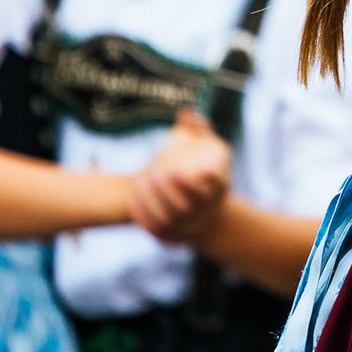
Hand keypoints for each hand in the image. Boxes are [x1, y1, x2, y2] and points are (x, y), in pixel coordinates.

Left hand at [130, 110, 232, 244]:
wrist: (210, 221)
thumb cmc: (208, 179)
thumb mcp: (214, 155)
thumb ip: (201, 133)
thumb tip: (185, 114)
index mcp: (217, 191)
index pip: (208, 190)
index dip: (190, 183)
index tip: (173, 171)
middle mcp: (204, 212)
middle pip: (184, 206)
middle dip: (166, 191)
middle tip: (154, 173)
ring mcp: (188, 227)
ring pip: (168, 219)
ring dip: (152, 202)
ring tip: (142, 182)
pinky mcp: (172, 237)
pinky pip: (155, 230)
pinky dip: (143, 215)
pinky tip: (134, 198)